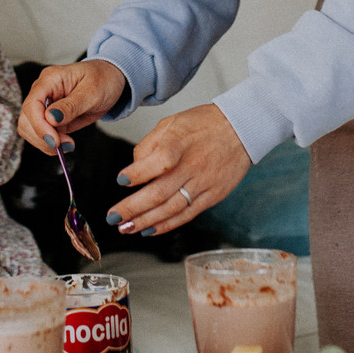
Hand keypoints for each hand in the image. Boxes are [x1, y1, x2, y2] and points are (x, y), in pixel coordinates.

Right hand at [18, 58, 126, 155]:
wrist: (110, 80)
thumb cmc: (103, 79)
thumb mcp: (92, 92)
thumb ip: (71, 106)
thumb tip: (50, 119)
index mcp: (50, 79)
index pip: (32, 104)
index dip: (39, 125)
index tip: (55, 140)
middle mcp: (43, 92)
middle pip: (26, 119)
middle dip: (42, 137)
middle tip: (65, 145)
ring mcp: (45, 106)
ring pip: (30, 130)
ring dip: (45, 143)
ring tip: (68, 145)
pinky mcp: (50, 119)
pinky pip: (42, 135)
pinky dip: (50, 144)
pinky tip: (67, 144)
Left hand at [108, 103, 250, 234]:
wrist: (240, 129)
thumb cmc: (203, 124)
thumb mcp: (171, 122)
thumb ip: (149, 145)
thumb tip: (134, 170)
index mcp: (180, 143)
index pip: (159, 161)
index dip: (138, 173)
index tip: (121, 180)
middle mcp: (192, 166)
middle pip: (160, 192)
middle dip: (132, 208)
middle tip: (113, 217)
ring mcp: (203, 183)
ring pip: (171, 208)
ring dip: (146, 221)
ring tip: (126, 228)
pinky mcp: (212, 196)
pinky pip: (187, 214)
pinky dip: (167, 225)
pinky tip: (149, 230)